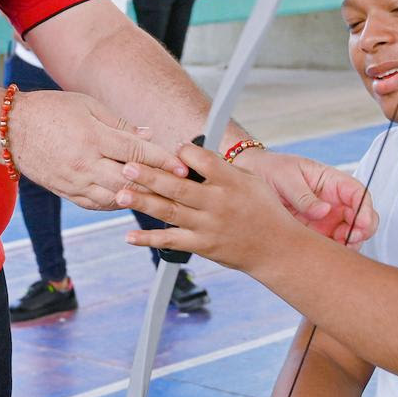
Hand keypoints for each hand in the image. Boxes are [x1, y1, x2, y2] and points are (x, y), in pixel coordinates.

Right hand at [9, 88, 190, 209]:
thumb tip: (148, 137)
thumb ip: (120, 125)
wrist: (11, 129)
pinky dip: (117, 202)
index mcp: (93, 137)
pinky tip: (129, 197)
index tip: (183, 166)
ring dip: (139, 197)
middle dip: (157, 184)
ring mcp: (74, 182)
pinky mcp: (66, 192)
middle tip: (179, 186)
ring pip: (116, 198)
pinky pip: (98, 204)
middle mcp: (85, 163)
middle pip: (130, 180)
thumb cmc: (52, 110)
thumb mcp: (88, 107)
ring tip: (159, 195)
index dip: (163, 160)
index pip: (136, 152)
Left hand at [122, 142, 372, 273]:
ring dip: (143, 202)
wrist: (277, 248)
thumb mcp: (251, 181)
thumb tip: (190, 154)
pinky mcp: (202, 245)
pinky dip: (149, 240)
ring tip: (120, 193)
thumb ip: (221, 168)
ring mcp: (208, 226)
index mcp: (231, 181)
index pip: (202, 160)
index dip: (184, 152)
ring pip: (170, 211)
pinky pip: (171, 241)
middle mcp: (218, 203)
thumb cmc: (264, 210)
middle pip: (178, 186)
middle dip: (150, 175)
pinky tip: (130, 236)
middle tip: (127, 166)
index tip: (171, 148)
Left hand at [233, 148, 376, 245]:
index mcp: (331, 182)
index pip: (358, 194)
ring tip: (335, 248)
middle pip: (360, 218)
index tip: (363, 222)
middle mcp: (333, 202)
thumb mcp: (286, 178)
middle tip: (350, 239)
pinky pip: (330, 246)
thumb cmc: (270, 169)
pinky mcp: (315, 233)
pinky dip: (333, 253)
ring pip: (349, 235)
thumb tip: (325, 211)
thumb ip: (305, 196)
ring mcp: (326, 219)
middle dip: (361, 230)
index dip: (366, 209)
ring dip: (348, 244)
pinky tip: (324, 254)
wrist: (250, 177)